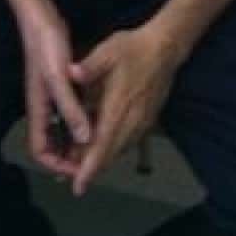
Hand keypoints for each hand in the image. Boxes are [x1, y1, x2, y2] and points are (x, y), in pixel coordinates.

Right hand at [16, 1, 92, 181]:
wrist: (40, 18)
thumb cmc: (45, 47)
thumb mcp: (59, 79)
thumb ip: (71, 110)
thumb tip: (85, 139)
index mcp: (38, 110)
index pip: (40, 151)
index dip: (58, 165)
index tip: (81, 169)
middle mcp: (43, 109)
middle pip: (51, 145)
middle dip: (69, 159)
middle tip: (93, 165)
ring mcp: (51, 98)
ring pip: (62, 131)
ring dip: (76, 143)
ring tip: (98, 150)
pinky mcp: (60, 88)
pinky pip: (70, 115)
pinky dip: (82, 124)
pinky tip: (98, 122)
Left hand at [67, 24, 182, 195]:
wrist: (165, 49)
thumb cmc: (133, 49)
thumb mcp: (107, 51)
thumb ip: (89, 66)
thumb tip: (70, 73)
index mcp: (119, 107)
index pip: (103, 144)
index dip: (90, 167)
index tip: (79, 186)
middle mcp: (132, 121)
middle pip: (110, 154)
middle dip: (91, 170)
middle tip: (71, 181)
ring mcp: (141, 122)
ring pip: (119, 150)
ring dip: (101, 160)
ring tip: (79, 168)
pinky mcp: (146, 120)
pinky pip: (127, 142)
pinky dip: (112, 149)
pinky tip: (100, 149)